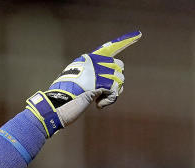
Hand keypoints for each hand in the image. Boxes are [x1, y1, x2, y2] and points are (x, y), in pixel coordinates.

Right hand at [25, 31, 141, 136]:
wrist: (56, 107)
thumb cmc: (64, 99)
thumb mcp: (76, 83)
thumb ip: (91, 78)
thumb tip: (110, 85)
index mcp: (87, 60)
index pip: (109, 48)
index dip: (124, 41)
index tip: (138, 35)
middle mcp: (94, 62)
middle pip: (119, 66)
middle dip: (116, 81)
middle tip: (104, 93)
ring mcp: (98, 72)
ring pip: (119, 80)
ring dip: (112, 93)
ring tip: (99, 101)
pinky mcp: (101, 84)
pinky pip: (114, 91)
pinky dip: (109, 101)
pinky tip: (99, 106)